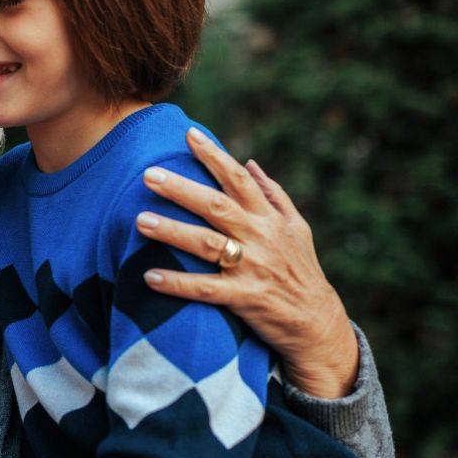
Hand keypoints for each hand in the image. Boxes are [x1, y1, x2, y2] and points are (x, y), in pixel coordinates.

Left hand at [137, 127, 359, 397]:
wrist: (317, 322)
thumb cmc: (301, 270)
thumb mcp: (297, 228)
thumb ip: (274, 195)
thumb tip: (250, 163)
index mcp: (270, 218)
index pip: (239, 179)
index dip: (214, 156)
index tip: (189, 134)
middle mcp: (261, 237)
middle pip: (216, 206)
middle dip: (181, 189)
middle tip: (148, 174)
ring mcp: (253, 267)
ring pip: (206, 244)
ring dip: (172, 231)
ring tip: (140, 220)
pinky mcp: (246, 298)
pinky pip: (205, 289)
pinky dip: (177, 283)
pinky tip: (149, 276)